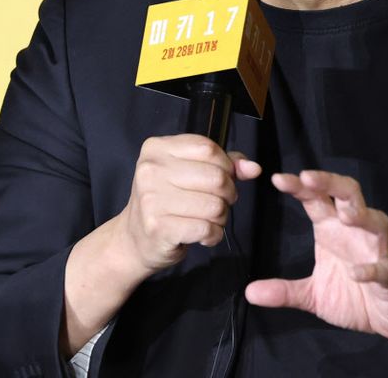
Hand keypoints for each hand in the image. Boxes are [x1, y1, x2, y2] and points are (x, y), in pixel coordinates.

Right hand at [114, 134, 260, 277]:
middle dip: (229, 193)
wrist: (134, 238)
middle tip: (221, 202)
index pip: (208, 148)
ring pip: (215, 205)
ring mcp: (152, 199)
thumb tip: (254, 168)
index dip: (226, 165)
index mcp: (157, 148)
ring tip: (211, 219)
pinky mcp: (159, 227)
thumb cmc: (167, 200)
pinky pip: (207, 229)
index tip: (225, 177)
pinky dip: (214, 235)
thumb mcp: (188, 172)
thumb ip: (223, 164)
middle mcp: (151, 170)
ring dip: (222, 217)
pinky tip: (204, 235)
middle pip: (216, 177)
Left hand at [245, 170, 387, 340]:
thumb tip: (250, 292)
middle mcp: (355, 232)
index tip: (278, 178)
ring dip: (362, 215)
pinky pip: (383, 267)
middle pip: (348, 194)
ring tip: (346, 215)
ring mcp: (376, 250)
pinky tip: (355, 274)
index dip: (300, 186)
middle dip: (330, 182)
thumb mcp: (313, 294)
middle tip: (308, 177)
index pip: (316, 199)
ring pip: (375, 221)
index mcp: (332, 229)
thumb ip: (284, 290)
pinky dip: (371, 268)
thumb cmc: (354, 294)